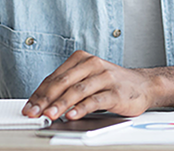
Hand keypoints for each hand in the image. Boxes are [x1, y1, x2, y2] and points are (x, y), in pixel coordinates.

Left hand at [22, 50, 158, 120]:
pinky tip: (72, 115)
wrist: (144, 85)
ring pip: (77, 91)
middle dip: (45, 99)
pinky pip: (95, 100)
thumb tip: (42, 104)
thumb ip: (67, 88)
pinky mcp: (116, 91)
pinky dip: (81, 108)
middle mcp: (92, 65)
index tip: (29, 107)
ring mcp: (105, 77)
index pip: (54, 78)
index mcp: (81, 59)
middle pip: (63, 83)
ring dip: (60, 104)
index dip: (39, 94)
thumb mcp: (87, 80)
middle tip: (34, 112)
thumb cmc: (111, 83)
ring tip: (49, 115)